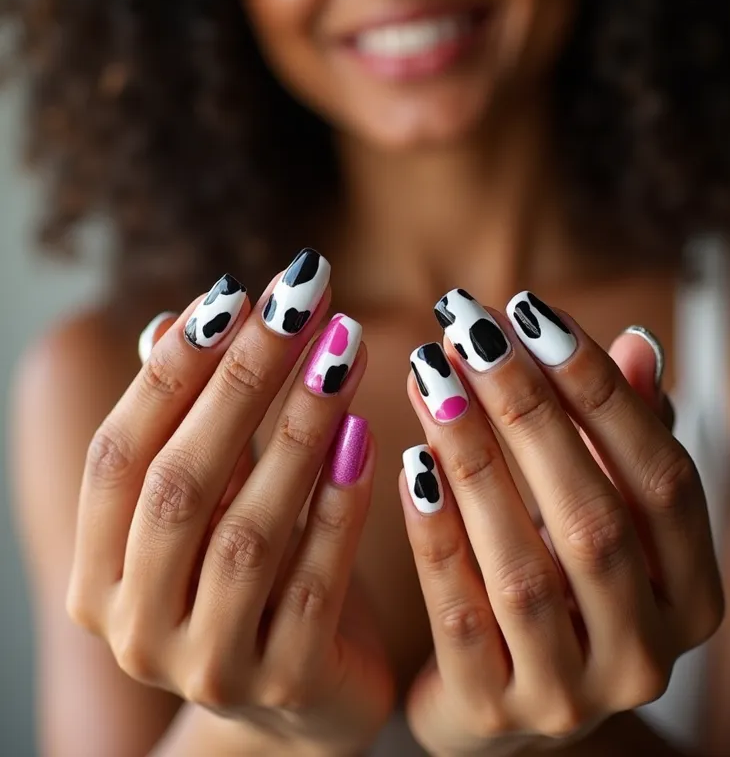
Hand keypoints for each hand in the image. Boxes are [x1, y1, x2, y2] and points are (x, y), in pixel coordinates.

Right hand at [67, 252, 393, 755]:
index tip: (231, 292)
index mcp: (101, 574)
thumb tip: (173, 321)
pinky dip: (340, 503)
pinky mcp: (287, 683)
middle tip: (302, 299)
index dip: (172, 370)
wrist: (307, 701)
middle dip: (243, 378)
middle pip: (181, 482)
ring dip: (300, 428)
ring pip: (249, 530)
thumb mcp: (215, 508)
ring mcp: (209, 664)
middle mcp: (136, 626)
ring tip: (344, 348)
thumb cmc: (257, 582)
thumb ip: (193, 427)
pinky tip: (365, 435)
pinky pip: (316, 581)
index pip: (118, 456)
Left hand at [400, 289, 722, 756]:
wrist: (497, 696)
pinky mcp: (491, 710)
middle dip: (527, 409)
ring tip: (430, 375)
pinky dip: (436, 533)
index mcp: (690, 596)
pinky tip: (411, 462)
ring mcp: (569, 695)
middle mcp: (646, 655)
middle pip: (593, 518)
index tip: (532, 312)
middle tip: (467, 328)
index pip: (665, 480)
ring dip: (473, 458)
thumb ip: (620, 441)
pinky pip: (459, 615)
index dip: (600, 390)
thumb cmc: (557, 585)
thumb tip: (638, 345)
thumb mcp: (601, 517)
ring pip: (523, 565)